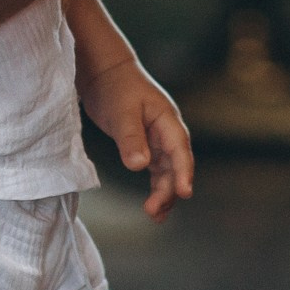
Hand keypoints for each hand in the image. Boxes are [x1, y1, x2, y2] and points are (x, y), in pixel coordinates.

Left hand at [81, 58, 194, 219]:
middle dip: (169, 190)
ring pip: (168, 172)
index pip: (180, 151)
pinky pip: (157, 171)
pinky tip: (152, 206)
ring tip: (155, 216)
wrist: (105, 73)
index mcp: (167, 121)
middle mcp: (167, 132)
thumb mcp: (122, 112)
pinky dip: (156, 187)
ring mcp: (159, 140)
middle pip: (175, 167)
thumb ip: (131, 138)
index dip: (183, 173)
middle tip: (153, 211)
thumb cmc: (116, 87)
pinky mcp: (147, 146)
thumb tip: (140, 166)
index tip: (184, 193)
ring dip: (164, 193)